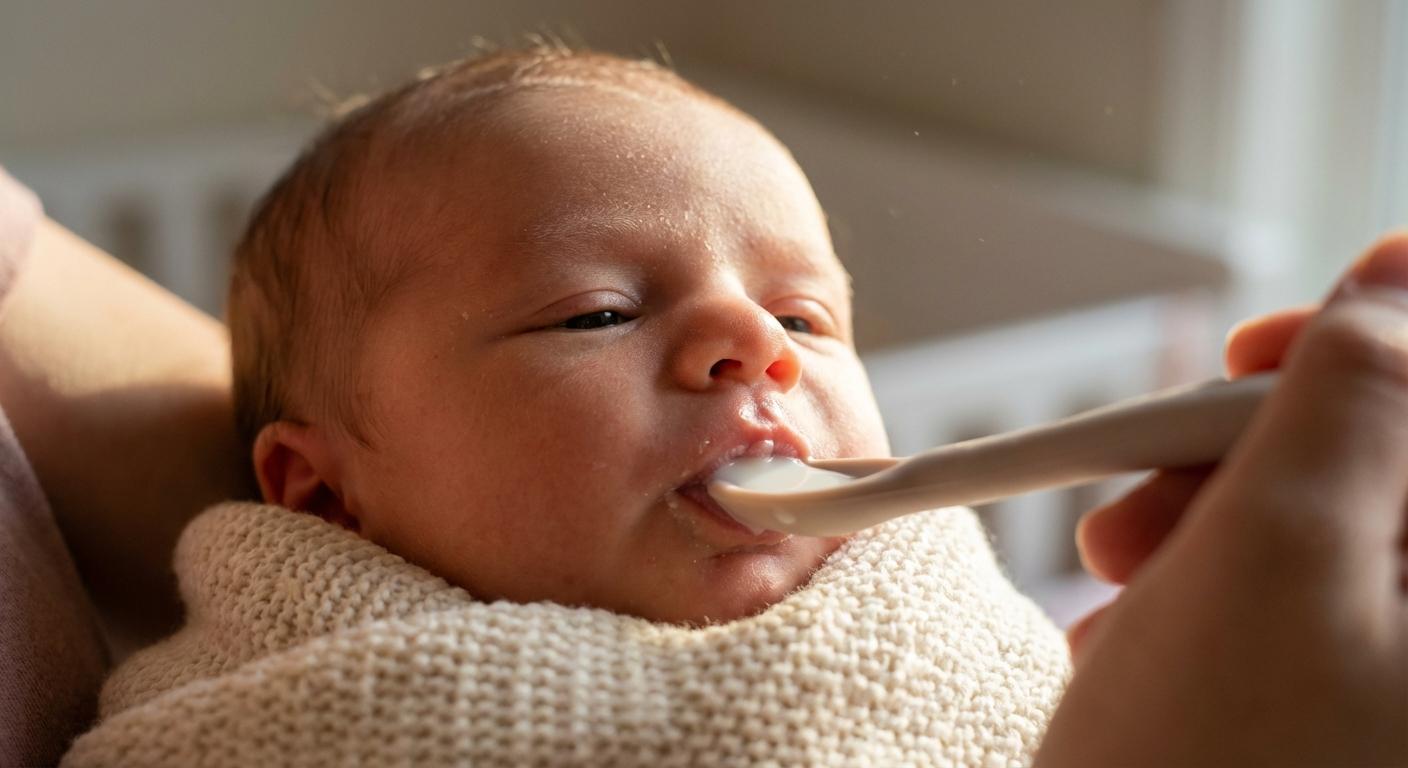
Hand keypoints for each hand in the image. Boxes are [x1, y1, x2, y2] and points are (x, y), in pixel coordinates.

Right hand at [1037, 234, 1407, 766]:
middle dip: (1262, 454)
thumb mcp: (1272, 561)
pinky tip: (1147, 630)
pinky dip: (1216, 593)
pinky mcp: (1351, 709)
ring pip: (1340, 533)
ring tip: (1119, 576)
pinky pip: (1305, 603)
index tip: (1258, 353)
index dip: (1380, 346)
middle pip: (1398, 471)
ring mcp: (1395, 686)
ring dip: (1216, 524)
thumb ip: (1357, 397)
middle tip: (1152, 487)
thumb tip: (1403, 276)